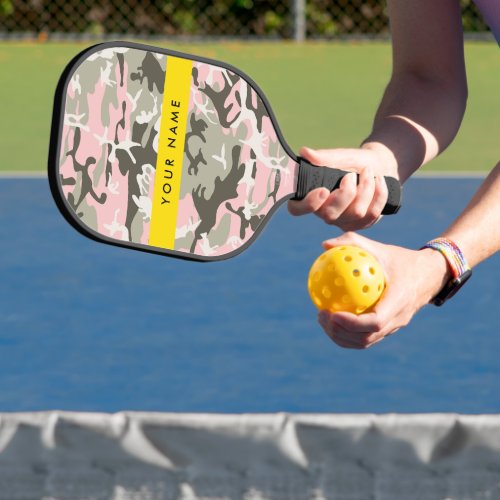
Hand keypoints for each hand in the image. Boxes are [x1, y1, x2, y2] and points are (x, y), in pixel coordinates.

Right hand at [288, 145, 397, 230]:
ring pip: (356, 213)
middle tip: (351, 175)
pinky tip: (379, 181)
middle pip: (330, 215)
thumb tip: (305, 152)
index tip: (323, 190)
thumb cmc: (354, 162)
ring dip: (366, 188)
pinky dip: (379, 193)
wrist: (379, 167)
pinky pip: (372, 214)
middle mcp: (324, 212)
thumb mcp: (341, 156)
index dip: (308, 204)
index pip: (297, 209)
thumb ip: (324, 157)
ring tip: (368, 172)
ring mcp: (343, 221)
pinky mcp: (361, 224)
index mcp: (312, 196)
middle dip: (346, 193)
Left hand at [316, 232, 450, 348]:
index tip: (332, 313)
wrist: (429, 275)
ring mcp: (394, 327)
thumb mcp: (380, 248)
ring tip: (323, 319)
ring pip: (365, 342)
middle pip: (366, 338)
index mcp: (399, 301)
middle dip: (340, 332)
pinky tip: (332, 318)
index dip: (352, 323)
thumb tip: (324, 245)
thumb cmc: (401, 260)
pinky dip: (347, 334)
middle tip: (321, 315)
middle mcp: (398, 319)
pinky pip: (366, 337)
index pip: (375, 322)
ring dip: (341, 336)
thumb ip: (353, 243)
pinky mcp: (389, 329)